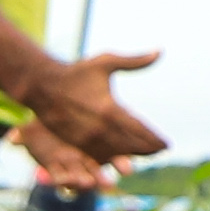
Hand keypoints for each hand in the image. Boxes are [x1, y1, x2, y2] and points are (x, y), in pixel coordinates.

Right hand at [27, 48, 166, 167]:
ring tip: (145, 155)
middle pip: (130, 145)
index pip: (140, 130)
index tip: (167, 145)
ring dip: (132, 156)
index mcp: (109, 109)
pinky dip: (113, 158)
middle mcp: (99, 128)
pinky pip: (98, 156)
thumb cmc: (76, 72)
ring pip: (115, 153)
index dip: (155, 139)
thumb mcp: (106, 62)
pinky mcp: (75, 144)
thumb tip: (160, 51)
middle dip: (147, 149)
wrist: (42, 86)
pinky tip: (121, 158)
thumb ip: (135, 61)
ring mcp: (86, 139)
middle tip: (160, 150)